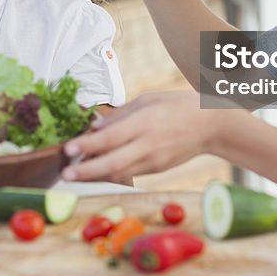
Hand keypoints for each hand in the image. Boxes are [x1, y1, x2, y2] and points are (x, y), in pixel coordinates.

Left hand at [61, 91, 219, 181]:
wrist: (211, 125)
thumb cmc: (177, 106)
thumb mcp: (147, 100)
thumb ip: (120, 115)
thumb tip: (95, 126)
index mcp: (145, 122)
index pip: (111, 137)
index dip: (89, 145)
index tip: (69, 148)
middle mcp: (148, 144)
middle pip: (113, 162)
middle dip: (87, 170)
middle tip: (66, 174)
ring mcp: (154, 160)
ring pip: (120, 173)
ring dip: (95, 175)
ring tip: (74, 175)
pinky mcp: (157, 170)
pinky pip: (129, 173)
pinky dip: (111, 174)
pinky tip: (96, 172)